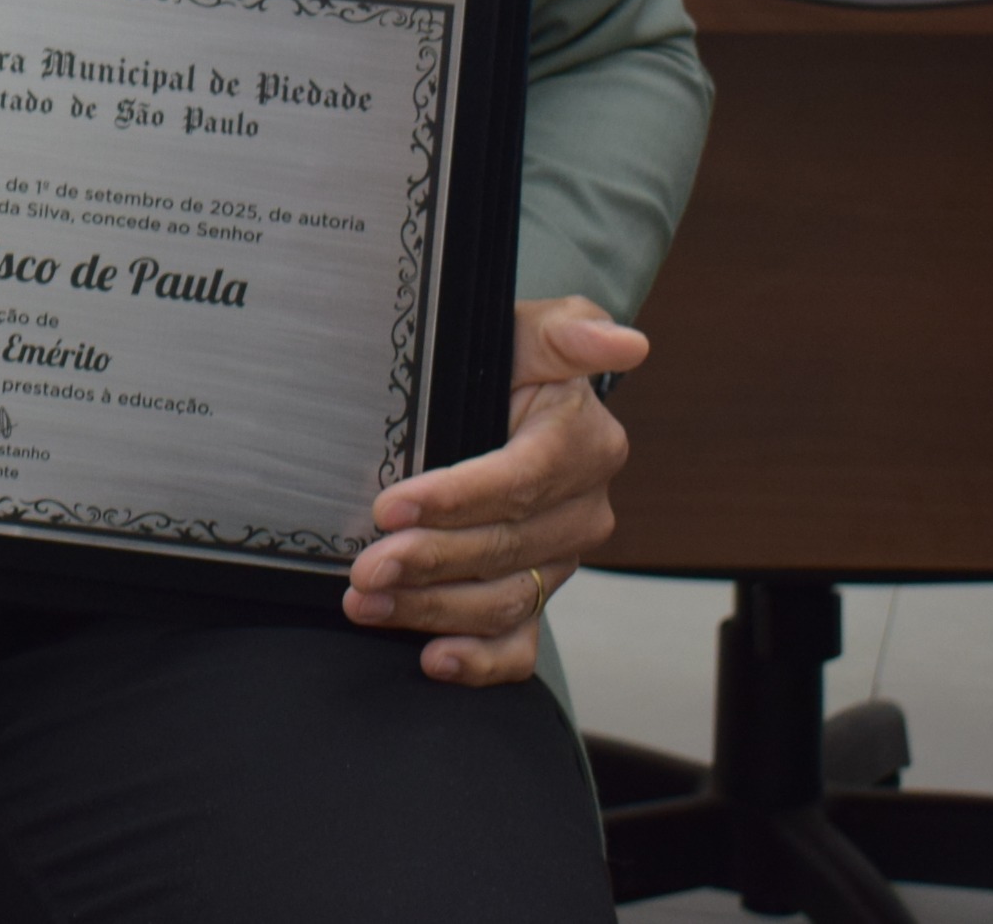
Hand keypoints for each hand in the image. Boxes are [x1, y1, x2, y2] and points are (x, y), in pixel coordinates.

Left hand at [344, 298, 644, 683]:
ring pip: (503, 599)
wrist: (494, 398)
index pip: (521, 481)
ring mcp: (561, 559)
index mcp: (585, 443)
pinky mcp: (537, 593)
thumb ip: (569, 331)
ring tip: (367, 602)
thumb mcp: (526, 331)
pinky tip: (434, 660)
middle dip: (430, 561)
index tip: (392, 505)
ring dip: (432, 609)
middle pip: (506, 548)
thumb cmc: (504, 362)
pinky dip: (479, 661)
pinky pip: (518, 644)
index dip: (457, 498)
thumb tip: (626, 342)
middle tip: (366, 568)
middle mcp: (582, 509)